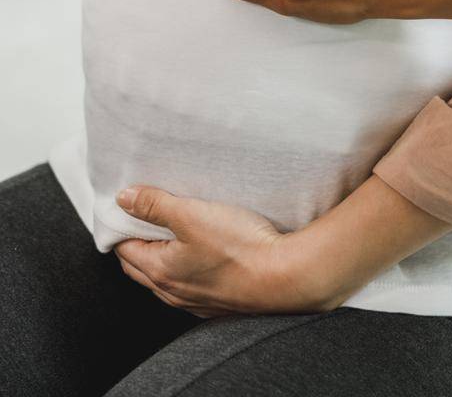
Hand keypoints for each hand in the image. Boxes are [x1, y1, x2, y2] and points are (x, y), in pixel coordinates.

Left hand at [112, 185, 326, 316]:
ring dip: (161, 257)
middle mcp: (173, 292)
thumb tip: (123, 198)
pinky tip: (199, 254)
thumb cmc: (239, 247)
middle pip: (140, 266)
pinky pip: (189, 285)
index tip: (124, 209)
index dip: (121, 228)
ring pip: (164, 278)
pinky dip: (184, 269)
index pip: (124, 250)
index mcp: (160, 271)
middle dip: (136, 242)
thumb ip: (155, 205)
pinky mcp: (217, 301)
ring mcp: (195, 301)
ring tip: (172, 231)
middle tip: (142, 217)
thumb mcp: (192, 215)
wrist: (281, 276)